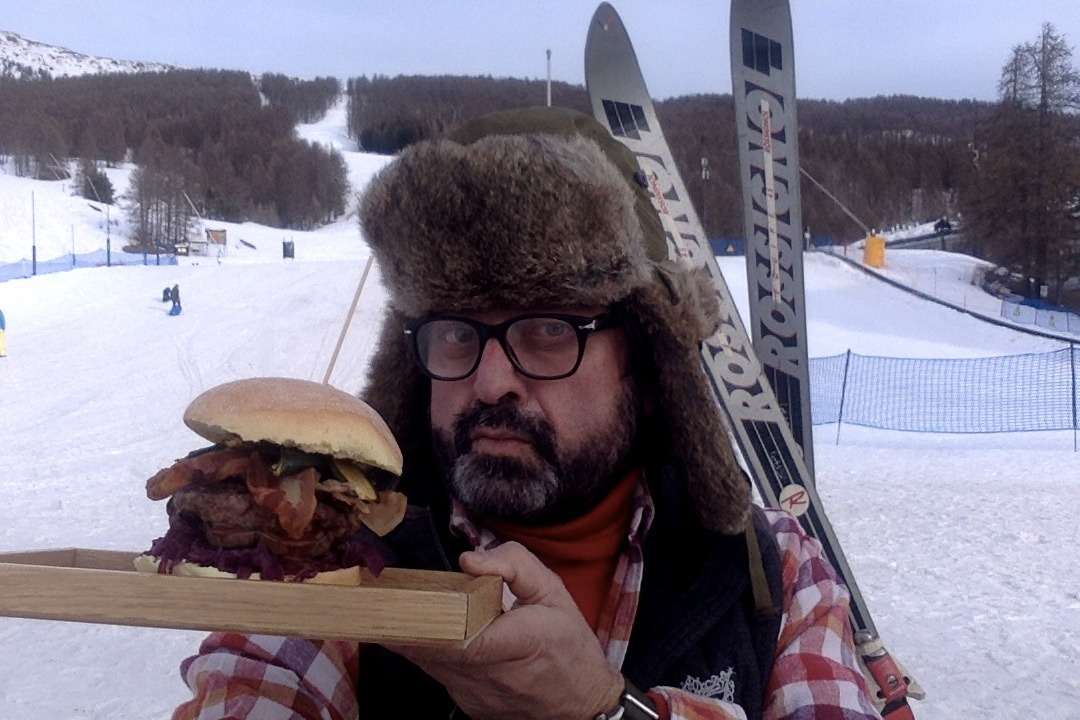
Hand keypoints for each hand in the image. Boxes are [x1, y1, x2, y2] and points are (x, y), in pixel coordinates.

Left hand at [386, 542, 623, 719]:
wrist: (581, 705)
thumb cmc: (569, 647)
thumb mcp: (554, 593)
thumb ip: (515, 565)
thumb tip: (469, 559)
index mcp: (520, 643)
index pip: (463, 638)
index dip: (427, 620)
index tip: (402, 597)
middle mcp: (492, 675)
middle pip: (432, 648)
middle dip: (405, 618)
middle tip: (383, 592)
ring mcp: (475, 695)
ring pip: (427, 661)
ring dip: (412, 633)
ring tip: (399, 604)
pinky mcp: (466, 705)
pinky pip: (437, 672)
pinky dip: (430, 650)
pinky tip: (433, 632)